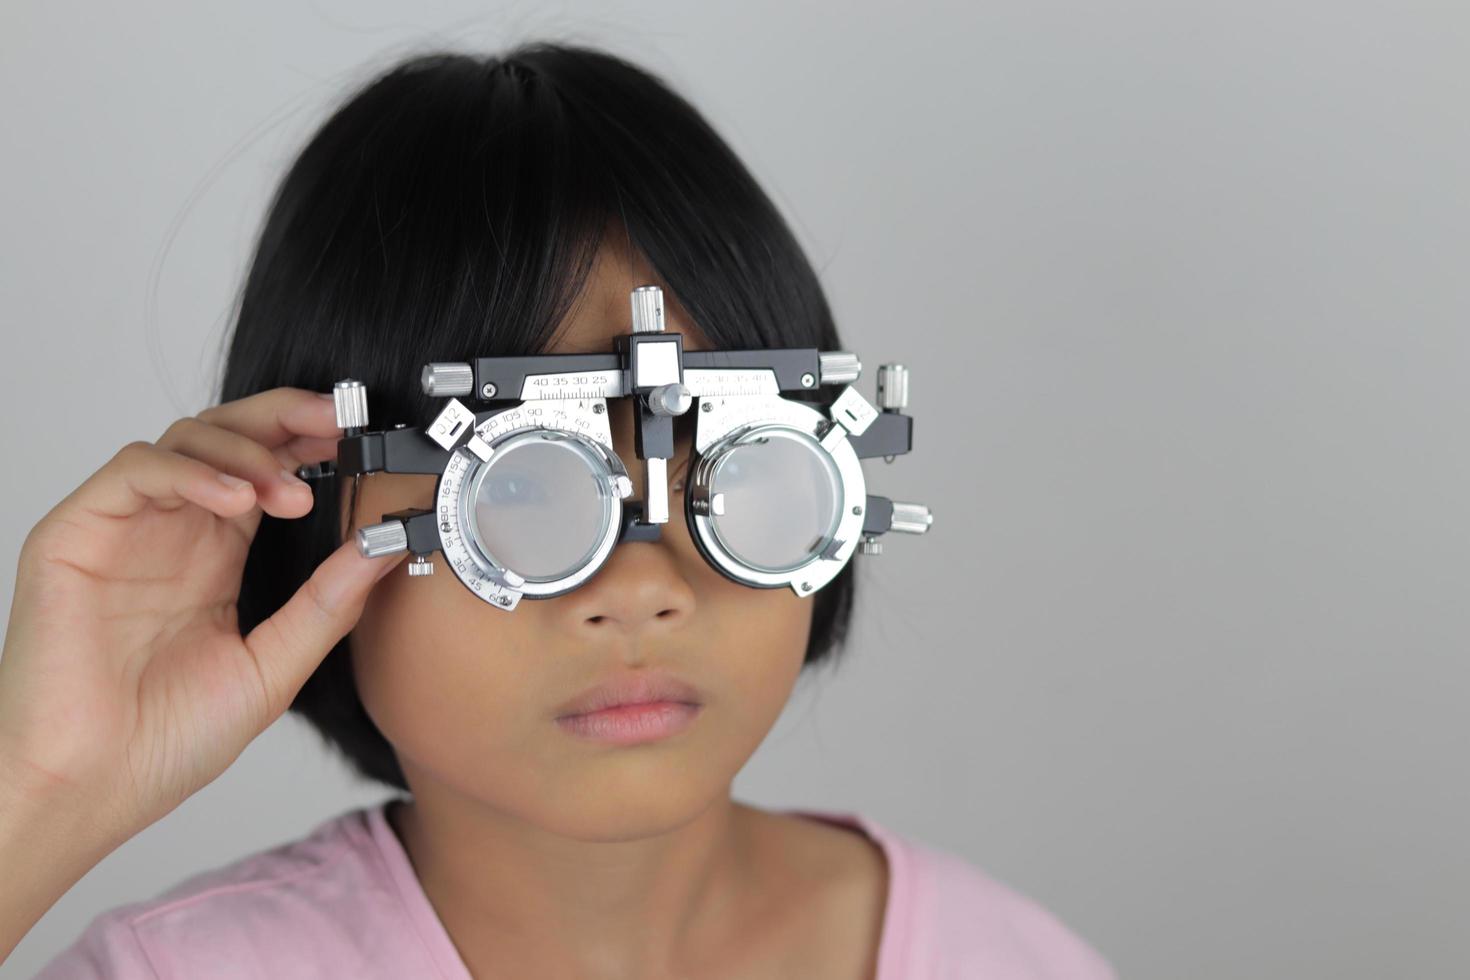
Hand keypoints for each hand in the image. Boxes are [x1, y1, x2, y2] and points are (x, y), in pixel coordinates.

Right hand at [0, 387, 402, 845]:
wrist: (90, 790)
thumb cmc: (164, 743)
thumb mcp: (273, 668)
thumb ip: (327, 606)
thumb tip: (383, 549)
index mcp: (215, 559)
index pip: (263, 472)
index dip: (308, 445)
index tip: (358, 437)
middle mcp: (170, 534)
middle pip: (226, 437)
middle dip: (284, 418)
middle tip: (334, 422)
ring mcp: (123, 531)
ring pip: (183, 440)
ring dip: (246, 450)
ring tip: (289, 492)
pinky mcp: (76, 535)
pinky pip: (135, 471)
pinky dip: (191, 471)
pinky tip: (236, 498)